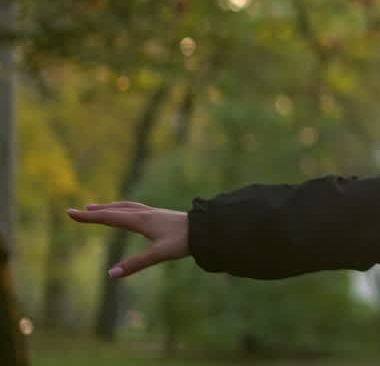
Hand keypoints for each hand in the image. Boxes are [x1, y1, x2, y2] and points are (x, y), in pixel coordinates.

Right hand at [66, 201, 189, 277]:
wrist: (206, 229)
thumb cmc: (183, 241)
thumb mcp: (158, 254)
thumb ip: (135, 264)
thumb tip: (112, 274)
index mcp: (140, 221)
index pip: (109, 217)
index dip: (89, 217)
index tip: (70, 213)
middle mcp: (144, 214)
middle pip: (115, 210)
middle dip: (96, 211)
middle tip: (79, 211)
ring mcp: (153, 213)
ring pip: (126, 207)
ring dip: (110, 207)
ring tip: (99, 208)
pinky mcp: (160, 216)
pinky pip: (136, 208)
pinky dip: (124, 208)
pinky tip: (128, 212)